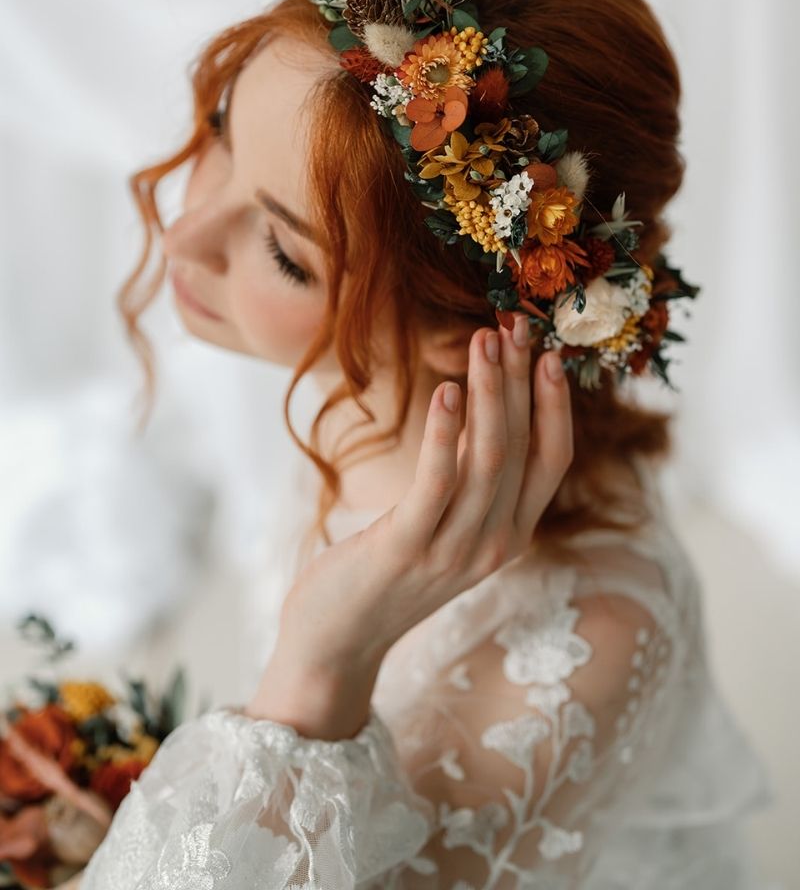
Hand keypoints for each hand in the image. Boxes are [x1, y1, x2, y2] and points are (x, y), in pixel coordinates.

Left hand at [247, 315, 573, 734]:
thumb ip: (469, 479)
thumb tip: (480, 406)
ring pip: (489, 458)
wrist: (335, 643)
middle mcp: (495, 545)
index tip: (549, 351)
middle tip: (513, 324)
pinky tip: (446, 391)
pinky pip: (437, 483)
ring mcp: (455, 551)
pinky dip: (445, 434)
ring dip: (489, 393)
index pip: (553, 460)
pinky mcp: (407, 549)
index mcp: (511, 535)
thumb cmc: (385, 572)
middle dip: (519, 380)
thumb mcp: (444, 525)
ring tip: (482, 341)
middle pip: (522, 447)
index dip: (556, 404)